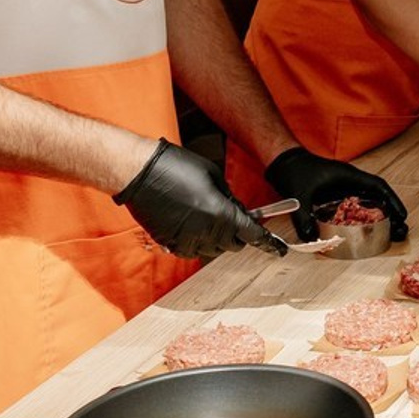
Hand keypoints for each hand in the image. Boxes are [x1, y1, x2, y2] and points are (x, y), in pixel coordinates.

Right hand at [115, 139, 287, 258]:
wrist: (140, 173)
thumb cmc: (178, 167)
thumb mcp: (214, 177)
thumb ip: (230, 199)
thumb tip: (239, 212)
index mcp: (220, 214)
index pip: (251, 234)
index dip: (268, 242)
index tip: (279, 249)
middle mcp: (205, 232)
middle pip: (234, 244)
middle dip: (240, 234)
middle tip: (237, 219)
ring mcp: (186, 240)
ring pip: (213, 249)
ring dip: (219, 238)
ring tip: (210, 216)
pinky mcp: (170, 243)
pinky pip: (193, 249)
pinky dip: (200, 241)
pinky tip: (195, 224)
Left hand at [265, 147, 407, 241]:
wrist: (283, 162)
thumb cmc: (295, 171)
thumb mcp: (299, 195)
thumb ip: (304, 216)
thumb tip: (310, 237)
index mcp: (349, 176)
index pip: (378, 187)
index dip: (392, 200)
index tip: (402, 215)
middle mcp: (350, 182)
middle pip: (378, 197)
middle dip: (391, 213)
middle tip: (401, 230)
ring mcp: (343, 188)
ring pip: (368, 202)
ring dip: (380, 216)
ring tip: (390, 232)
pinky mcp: (335, 195)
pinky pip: (355, 206)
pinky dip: (364, 217)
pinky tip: (366, 230)